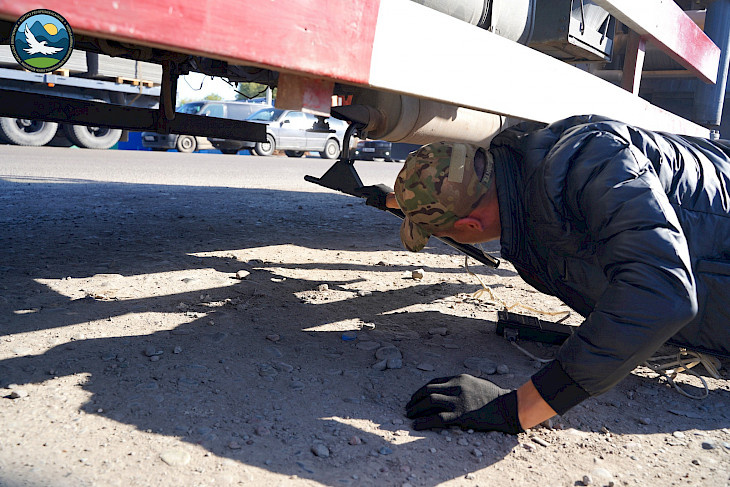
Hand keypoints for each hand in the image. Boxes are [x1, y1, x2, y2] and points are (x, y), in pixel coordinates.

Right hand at [353, 184, 392, 210]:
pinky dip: (380, 196)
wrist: (395, 200)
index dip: (358, 190)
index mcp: (372, 188)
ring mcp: (384, 187)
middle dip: (367, 192)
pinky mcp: (389, 189)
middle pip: (370, 189)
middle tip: (363, 194)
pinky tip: (381, 200)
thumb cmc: (383, 202)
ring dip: (375, 195)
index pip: (363, 189)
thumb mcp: (373, 203)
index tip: (355, 189)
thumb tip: (368, 201)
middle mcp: (378, 186)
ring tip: (374, 200)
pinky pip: (382, 192)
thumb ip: (368, 201)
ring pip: (377, 191)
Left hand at [405, 374, 522, 433]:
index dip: (422, 390)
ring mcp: (458, 401)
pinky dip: (424, 422)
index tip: (415, 397)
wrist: (508, 407)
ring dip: (416, 409)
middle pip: (428, 390)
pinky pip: (437, 418)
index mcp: (459, 379)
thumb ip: (461, 385)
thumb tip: (448, 391)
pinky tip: (416, 425)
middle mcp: (456, 387)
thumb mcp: (476, 383)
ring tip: (409, 415)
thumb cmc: (494, 397)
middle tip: (408, 407)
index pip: (434, 382)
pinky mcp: (461, 416)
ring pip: (429, 402)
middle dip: (415, 399)